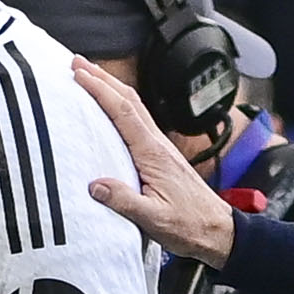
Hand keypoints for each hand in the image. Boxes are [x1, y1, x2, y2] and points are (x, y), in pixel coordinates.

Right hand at [74, 59, 242, 264]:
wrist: (216, 231)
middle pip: (129, 101)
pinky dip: (121, 108)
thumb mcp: (154, 219)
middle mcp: (157, 145)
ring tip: (90, 77)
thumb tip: (95, 185)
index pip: (123, 112)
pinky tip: (112, 111)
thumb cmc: (189, 225)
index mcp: (153, 154)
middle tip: (77, 62)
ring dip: (111, 89)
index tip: (80, 75)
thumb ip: (124, 201)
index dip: (100, 91)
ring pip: (134, 108)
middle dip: (102, 79)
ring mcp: (160, 149)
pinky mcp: (161, 157)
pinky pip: (138, 123)